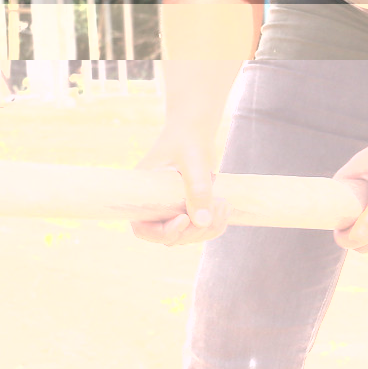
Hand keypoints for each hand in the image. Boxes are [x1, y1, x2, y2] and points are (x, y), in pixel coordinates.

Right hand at [129, 122, 228, 245]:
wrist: (195, 131)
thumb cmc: (188, 140)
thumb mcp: (193, 161)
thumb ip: (197, 190)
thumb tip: (203, 222)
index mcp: (142, 194)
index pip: (143, 228)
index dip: (163, 232)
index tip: (185, 218)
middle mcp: (154, 206)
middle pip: (170, 237)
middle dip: (195, 230)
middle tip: (217, 206)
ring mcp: (170, 210)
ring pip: (187, 236)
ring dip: (208, 228)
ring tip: (224, 204)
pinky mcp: (187, 210)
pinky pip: (199, 229)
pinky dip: (214, 224)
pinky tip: (225, 206)